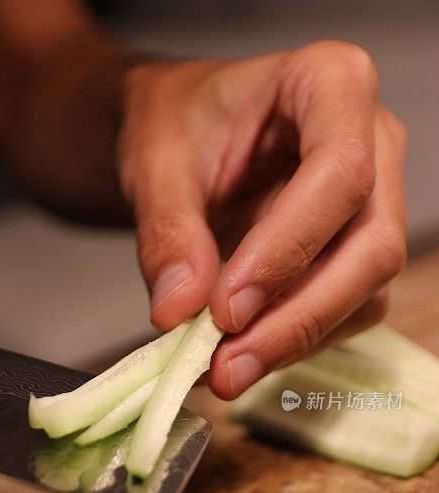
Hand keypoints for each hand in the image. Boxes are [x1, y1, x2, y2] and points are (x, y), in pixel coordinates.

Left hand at [118, 41, 406, 398]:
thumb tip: (178, 312)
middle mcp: (373, 142)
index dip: (287, 250)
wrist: (185, 136)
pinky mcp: (355, 252)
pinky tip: (243, 357)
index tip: (224, 309)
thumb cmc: (178, 125)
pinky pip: (347, 310)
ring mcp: (374, 201)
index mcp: (331, 85)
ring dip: (296, 339)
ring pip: (366, 288)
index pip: (340, 173)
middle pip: (371, 243)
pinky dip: (295, 341)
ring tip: (225, 371)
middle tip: (227, 366)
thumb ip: (167, 233)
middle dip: (298, 316)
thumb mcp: (156, 164)